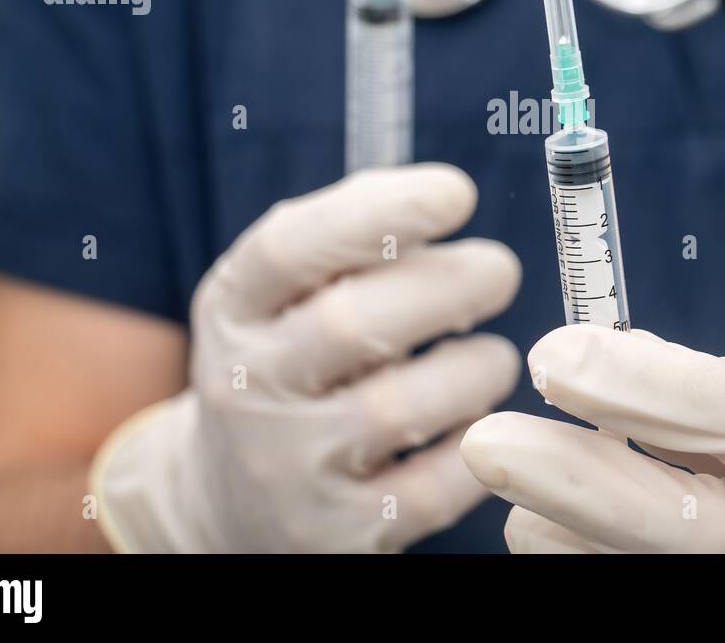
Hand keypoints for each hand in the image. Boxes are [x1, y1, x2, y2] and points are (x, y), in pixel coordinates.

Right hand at [90, 164, 521, 551]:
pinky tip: (482, 420)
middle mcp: (245, 386)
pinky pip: (433, 487)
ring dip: (475, 368)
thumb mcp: (281, 296)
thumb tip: (446, 194)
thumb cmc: (288, 363)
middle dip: (448, 285)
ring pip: (401, 409)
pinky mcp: (335, 531)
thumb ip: (348, 235)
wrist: (225, 501)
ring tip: (492, 356)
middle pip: (353, 324)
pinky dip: (478, 444)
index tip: (456, 192)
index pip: (289, 250)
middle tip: (499, 270)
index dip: (379, 213)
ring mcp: (287, 468)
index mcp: (233, 308)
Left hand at [461, 327, 724, 552]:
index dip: (656, 390)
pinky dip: (586, 553)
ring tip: (521, 476)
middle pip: (699, 534)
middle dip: (579, 486)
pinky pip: (648, 592)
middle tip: (491, 441)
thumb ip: (724, 391)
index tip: (558, 354)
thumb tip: (594, 364)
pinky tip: (557, 519)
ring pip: (659, 577)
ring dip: (565, 530)